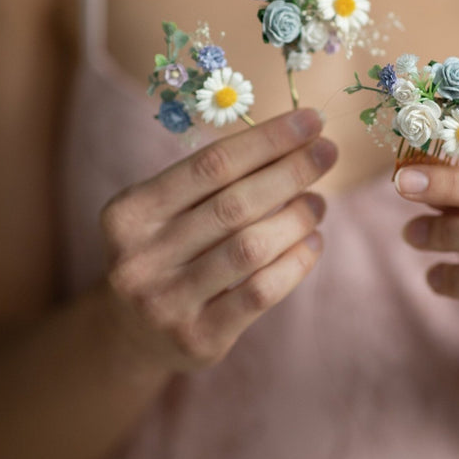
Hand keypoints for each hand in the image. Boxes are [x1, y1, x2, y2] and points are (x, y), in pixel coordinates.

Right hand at [101, 109, 336, 372]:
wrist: (132, 334)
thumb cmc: (166, 251)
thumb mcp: (166, 212)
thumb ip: (214, 181)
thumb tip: (294, 139)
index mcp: (129, 212)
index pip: (210, 164)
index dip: (267, 139)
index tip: (311, 120)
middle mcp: (140, 257)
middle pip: (234, 204)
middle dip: (291, 171)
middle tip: (328, 152)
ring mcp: (166, 302)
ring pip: (251, 248)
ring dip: (297, 218)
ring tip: (319, 202)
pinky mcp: (198, 338)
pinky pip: (261, 292)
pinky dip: (296, 262)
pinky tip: (313, 242)